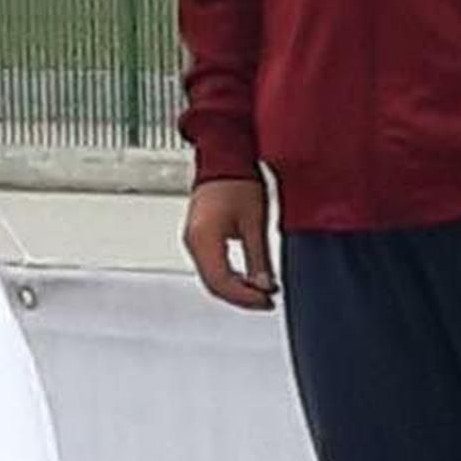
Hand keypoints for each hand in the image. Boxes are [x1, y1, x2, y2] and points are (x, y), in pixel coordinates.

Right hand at [183, 177, 277, 312]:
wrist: (223, 158)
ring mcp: (193, 240)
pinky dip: (229, 277)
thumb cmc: (238, 183)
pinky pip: (210, 266)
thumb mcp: (255, 223)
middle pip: (214, 284)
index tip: (267, 301)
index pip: (222, 282)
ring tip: (261, 293)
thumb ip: (259, 258)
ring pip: (212, 278)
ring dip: (235, 289)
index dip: (246, 297)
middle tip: (267, 301)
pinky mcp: (198, 237)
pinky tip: (247, 279)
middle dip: (241, 297)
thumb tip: (265, 286)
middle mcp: (193, 242)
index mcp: (204, 239)